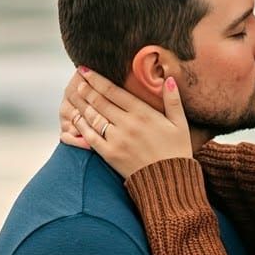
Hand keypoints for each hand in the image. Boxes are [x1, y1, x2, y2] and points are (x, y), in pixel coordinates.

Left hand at [62, 66, 192, 178]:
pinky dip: (81, 125)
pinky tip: (76, 117)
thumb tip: (170, 78)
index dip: (97, 79)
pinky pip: (90, 137)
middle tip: (77, 80)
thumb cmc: (176, 152)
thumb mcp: (180, 124)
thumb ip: (173, 100)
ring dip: (81, 104)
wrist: (169, 183)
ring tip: (74, 95)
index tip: (86, 71)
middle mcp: (127, 124)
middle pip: (100, 101)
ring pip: (93, 117)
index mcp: (143, 113)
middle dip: (86, 89)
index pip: (113, 91)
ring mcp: (116, 140)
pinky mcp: (110, 154)